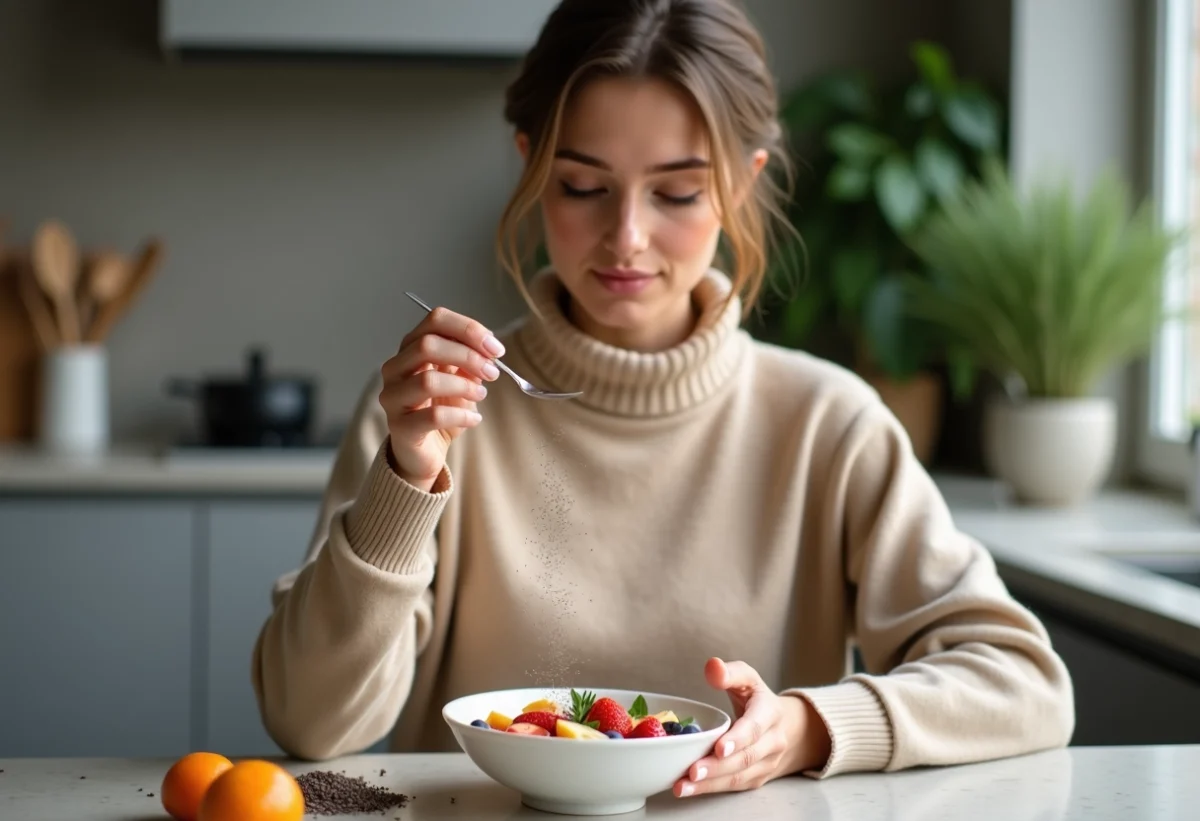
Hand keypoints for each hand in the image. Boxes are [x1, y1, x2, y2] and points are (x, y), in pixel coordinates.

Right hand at [379, 305, 504, 490]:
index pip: (435, 320)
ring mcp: (393, 397)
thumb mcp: (460, 379)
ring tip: (481, 394)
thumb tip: (489, 349)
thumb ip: (470, 361)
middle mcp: (395, 368)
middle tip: (492, 372)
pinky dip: (461, 415)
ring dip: (464, 386)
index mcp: (411, 348)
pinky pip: (433, 416)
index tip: (495, 348)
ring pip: (428, 381)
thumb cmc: (440, 408)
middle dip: (468, 356)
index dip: (468, 329)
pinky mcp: (400, 427)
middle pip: (428, 345)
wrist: (424, 450)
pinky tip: (474, 419)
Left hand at [674, 657, 830, 797]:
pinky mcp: (757, 778)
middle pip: (746, 757)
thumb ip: (730, 672)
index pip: (756, 727)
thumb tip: (712, 667)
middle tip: (692, 772)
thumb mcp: (747, 679)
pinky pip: (735, 786)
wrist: (786, 727)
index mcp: (770, 712)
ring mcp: (767, 763)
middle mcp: (774, 741)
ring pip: (740, 777)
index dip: (739, 738)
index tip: (719, 748)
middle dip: (718, 767)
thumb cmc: (758, 700)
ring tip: (683, 786)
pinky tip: (690, 789)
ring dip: (711, 784)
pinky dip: (711, 789)